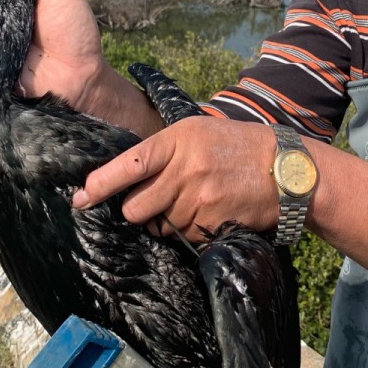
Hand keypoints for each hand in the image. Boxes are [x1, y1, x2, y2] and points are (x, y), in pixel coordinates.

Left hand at [72, 116, 279, 240]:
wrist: (286, 170)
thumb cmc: (238, 145)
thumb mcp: (199, 130)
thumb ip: (164, 149)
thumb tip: (127, 174)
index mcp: (178, 140)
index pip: (129, 165)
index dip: (100, 184)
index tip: (80, 197)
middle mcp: (185, 170)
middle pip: (135, 207)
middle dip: (136, 210)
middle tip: (150, 202)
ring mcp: (198, 201)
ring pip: (158, 225)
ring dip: (165, 220)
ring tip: (192, 201)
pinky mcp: (210, 225)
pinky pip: (182, 236)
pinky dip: (188, 230)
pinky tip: (207, 212)